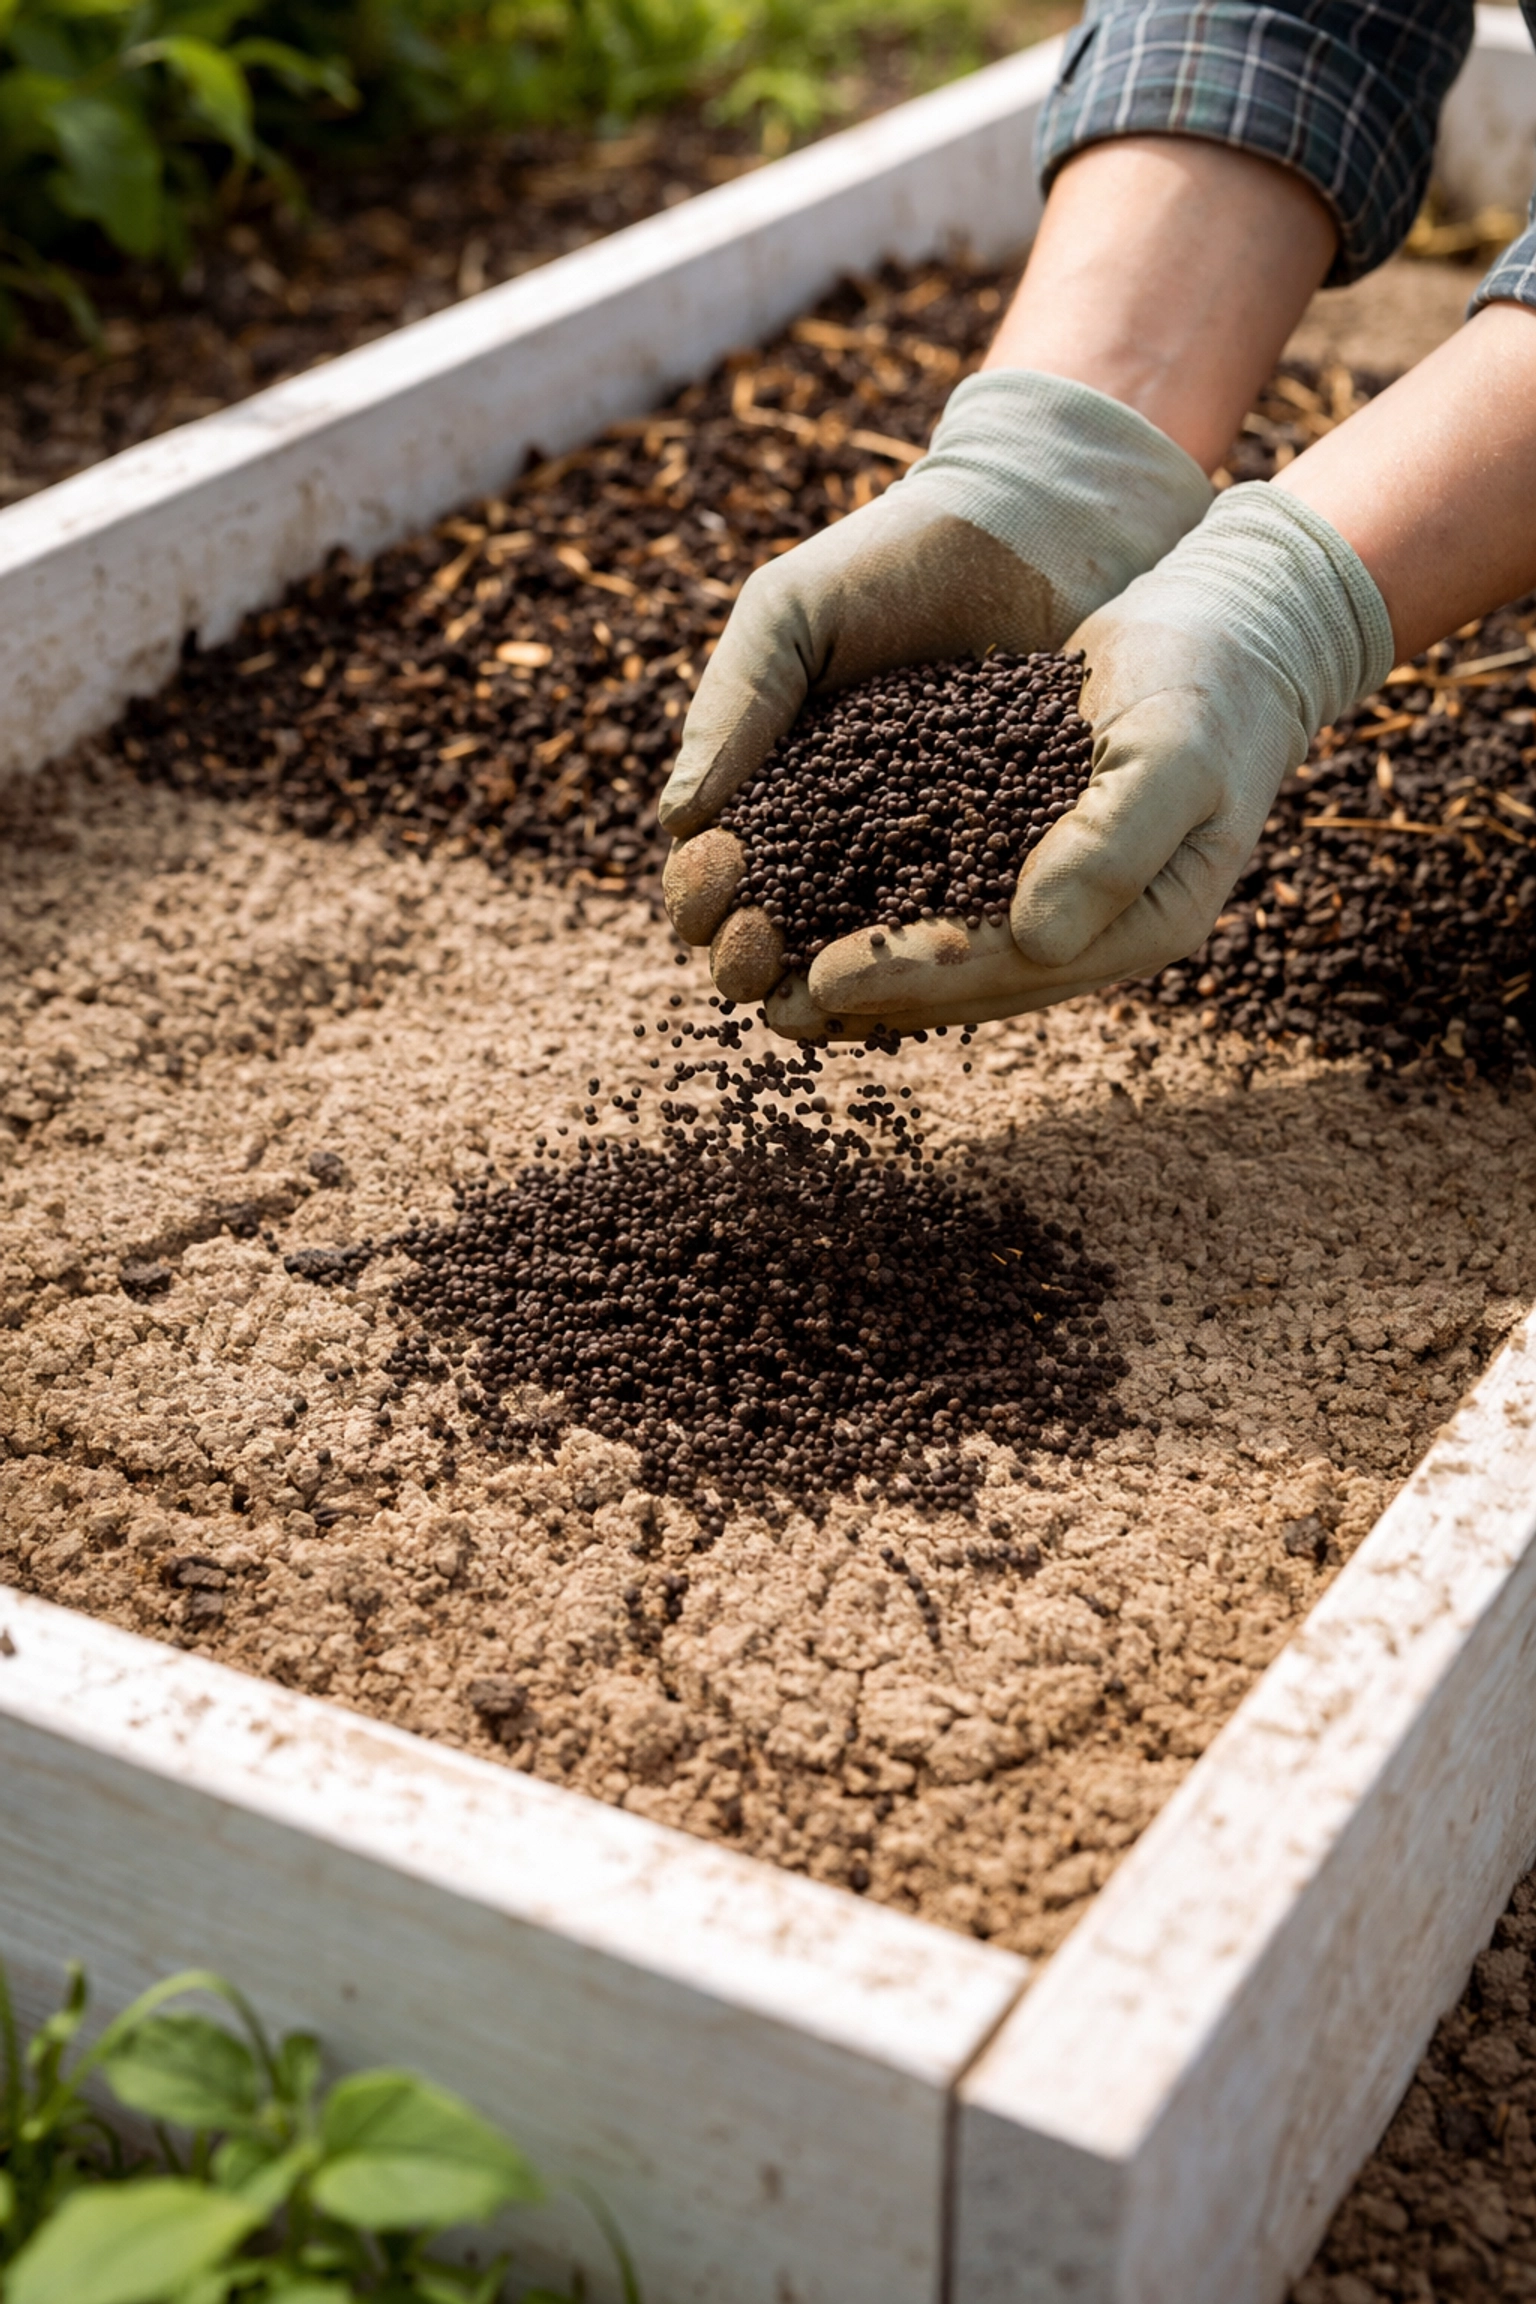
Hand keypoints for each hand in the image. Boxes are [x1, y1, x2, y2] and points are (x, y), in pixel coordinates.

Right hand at [659, 368, 1210, 1024]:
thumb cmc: (893, 559)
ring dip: (841, 980)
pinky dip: (943, 954)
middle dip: (752, 956)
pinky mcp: (1014, 866)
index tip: (717, 871)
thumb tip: (676, 818)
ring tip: (837, 973)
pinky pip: (967, 928)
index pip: (716, 881)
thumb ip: (735, 703)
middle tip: (757, 942)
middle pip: (779, 942)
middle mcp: (844, 849)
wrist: (1034, 525)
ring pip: (868, 957)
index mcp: (772, 798)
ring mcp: (927, 865)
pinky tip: (936, 957)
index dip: (701, 896)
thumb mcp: (792, 614)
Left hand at [805, 484, 1393, 1030]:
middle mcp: (1085, 926)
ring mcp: (1048, 891)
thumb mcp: (1174, 753)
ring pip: (933, 940)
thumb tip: (1035, 935)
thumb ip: (1113, 845)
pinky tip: (790, 885)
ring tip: (758, 964)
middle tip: (763, 997)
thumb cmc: (1213, 686)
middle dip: (861, 989)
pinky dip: (861, 890)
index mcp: (1137, 926)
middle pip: (958, 977)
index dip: (916, 977)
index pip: (1010, 970)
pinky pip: (928, 883)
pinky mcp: (1012, 844)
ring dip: (847, 954)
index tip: (828, 979)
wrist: (1229, 633)